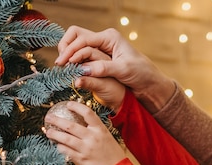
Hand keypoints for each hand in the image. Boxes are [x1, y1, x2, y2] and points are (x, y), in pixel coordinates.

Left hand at [44, 101, 125, 164]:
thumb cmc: (114, 155)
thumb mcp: (108, 138)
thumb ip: (96, 131)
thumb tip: (82, 125)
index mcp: (100, 130)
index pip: (87, 113)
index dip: (76, 106)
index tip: (68, 104)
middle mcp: (92, 137)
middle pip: (71, 125)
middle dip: (57, 120)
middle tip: (49, 117)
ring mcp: (86, 149)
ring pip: (65, 138)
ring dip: (55, 134)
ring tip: (48, 132)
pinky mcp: (81, 159)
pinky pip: (66, 151)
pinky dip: (60, 147)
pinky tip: (58, 146)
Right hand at [56, 26, 175, 112]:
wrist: (150, 82)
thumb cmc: (141, 73)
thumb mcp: (122, 70)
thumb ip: (102, 69)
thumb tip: (82, 70)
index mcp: (109, 37)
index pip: (83, 39)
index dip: (70, 51)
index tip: (62, 64)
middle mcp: (103, 40)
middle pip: (76, 36)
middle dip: (66, 47)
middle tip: (61, 64)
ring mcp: (101, 48)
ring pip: (77, 44)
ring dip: (69, 54)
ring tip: (64, 67)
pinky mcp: (100, 58)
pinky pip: (82, 55)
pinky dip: (75, 61)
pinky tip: (72, 70)